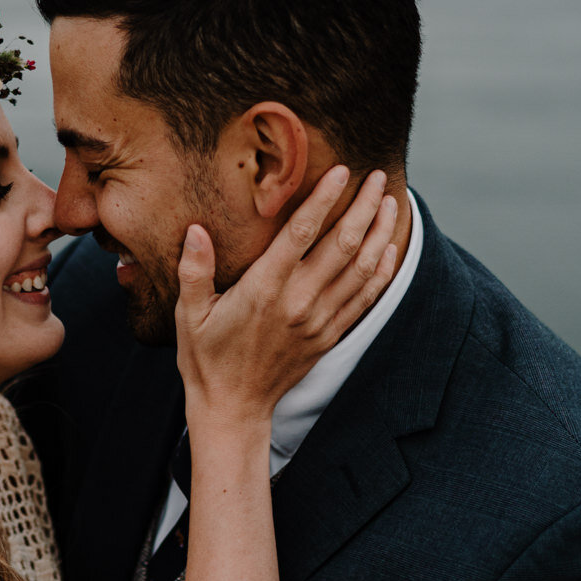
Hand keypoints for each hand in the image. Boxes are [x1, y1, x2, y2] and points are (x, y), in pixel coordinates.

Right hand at [175, 165, 399, 430]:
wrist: (233, 408)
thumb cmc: (207, 358)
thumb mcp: (189, 314)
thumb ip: (193, 270)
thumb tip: (196, 230)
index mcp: (264, 289)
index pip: (302, 233)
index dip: (324, 198)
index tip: (343, 172)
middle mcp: (298, 301)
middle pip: (343, 244)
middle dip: (364, 207)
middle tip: (376, 177)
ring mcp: (319, 320)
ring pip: (361, 268)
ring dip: (380, 233)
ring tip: (391, 202)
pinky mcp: (329, 336)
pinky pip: (364, 298)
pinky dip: (381, 271)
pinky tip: (389, 248)